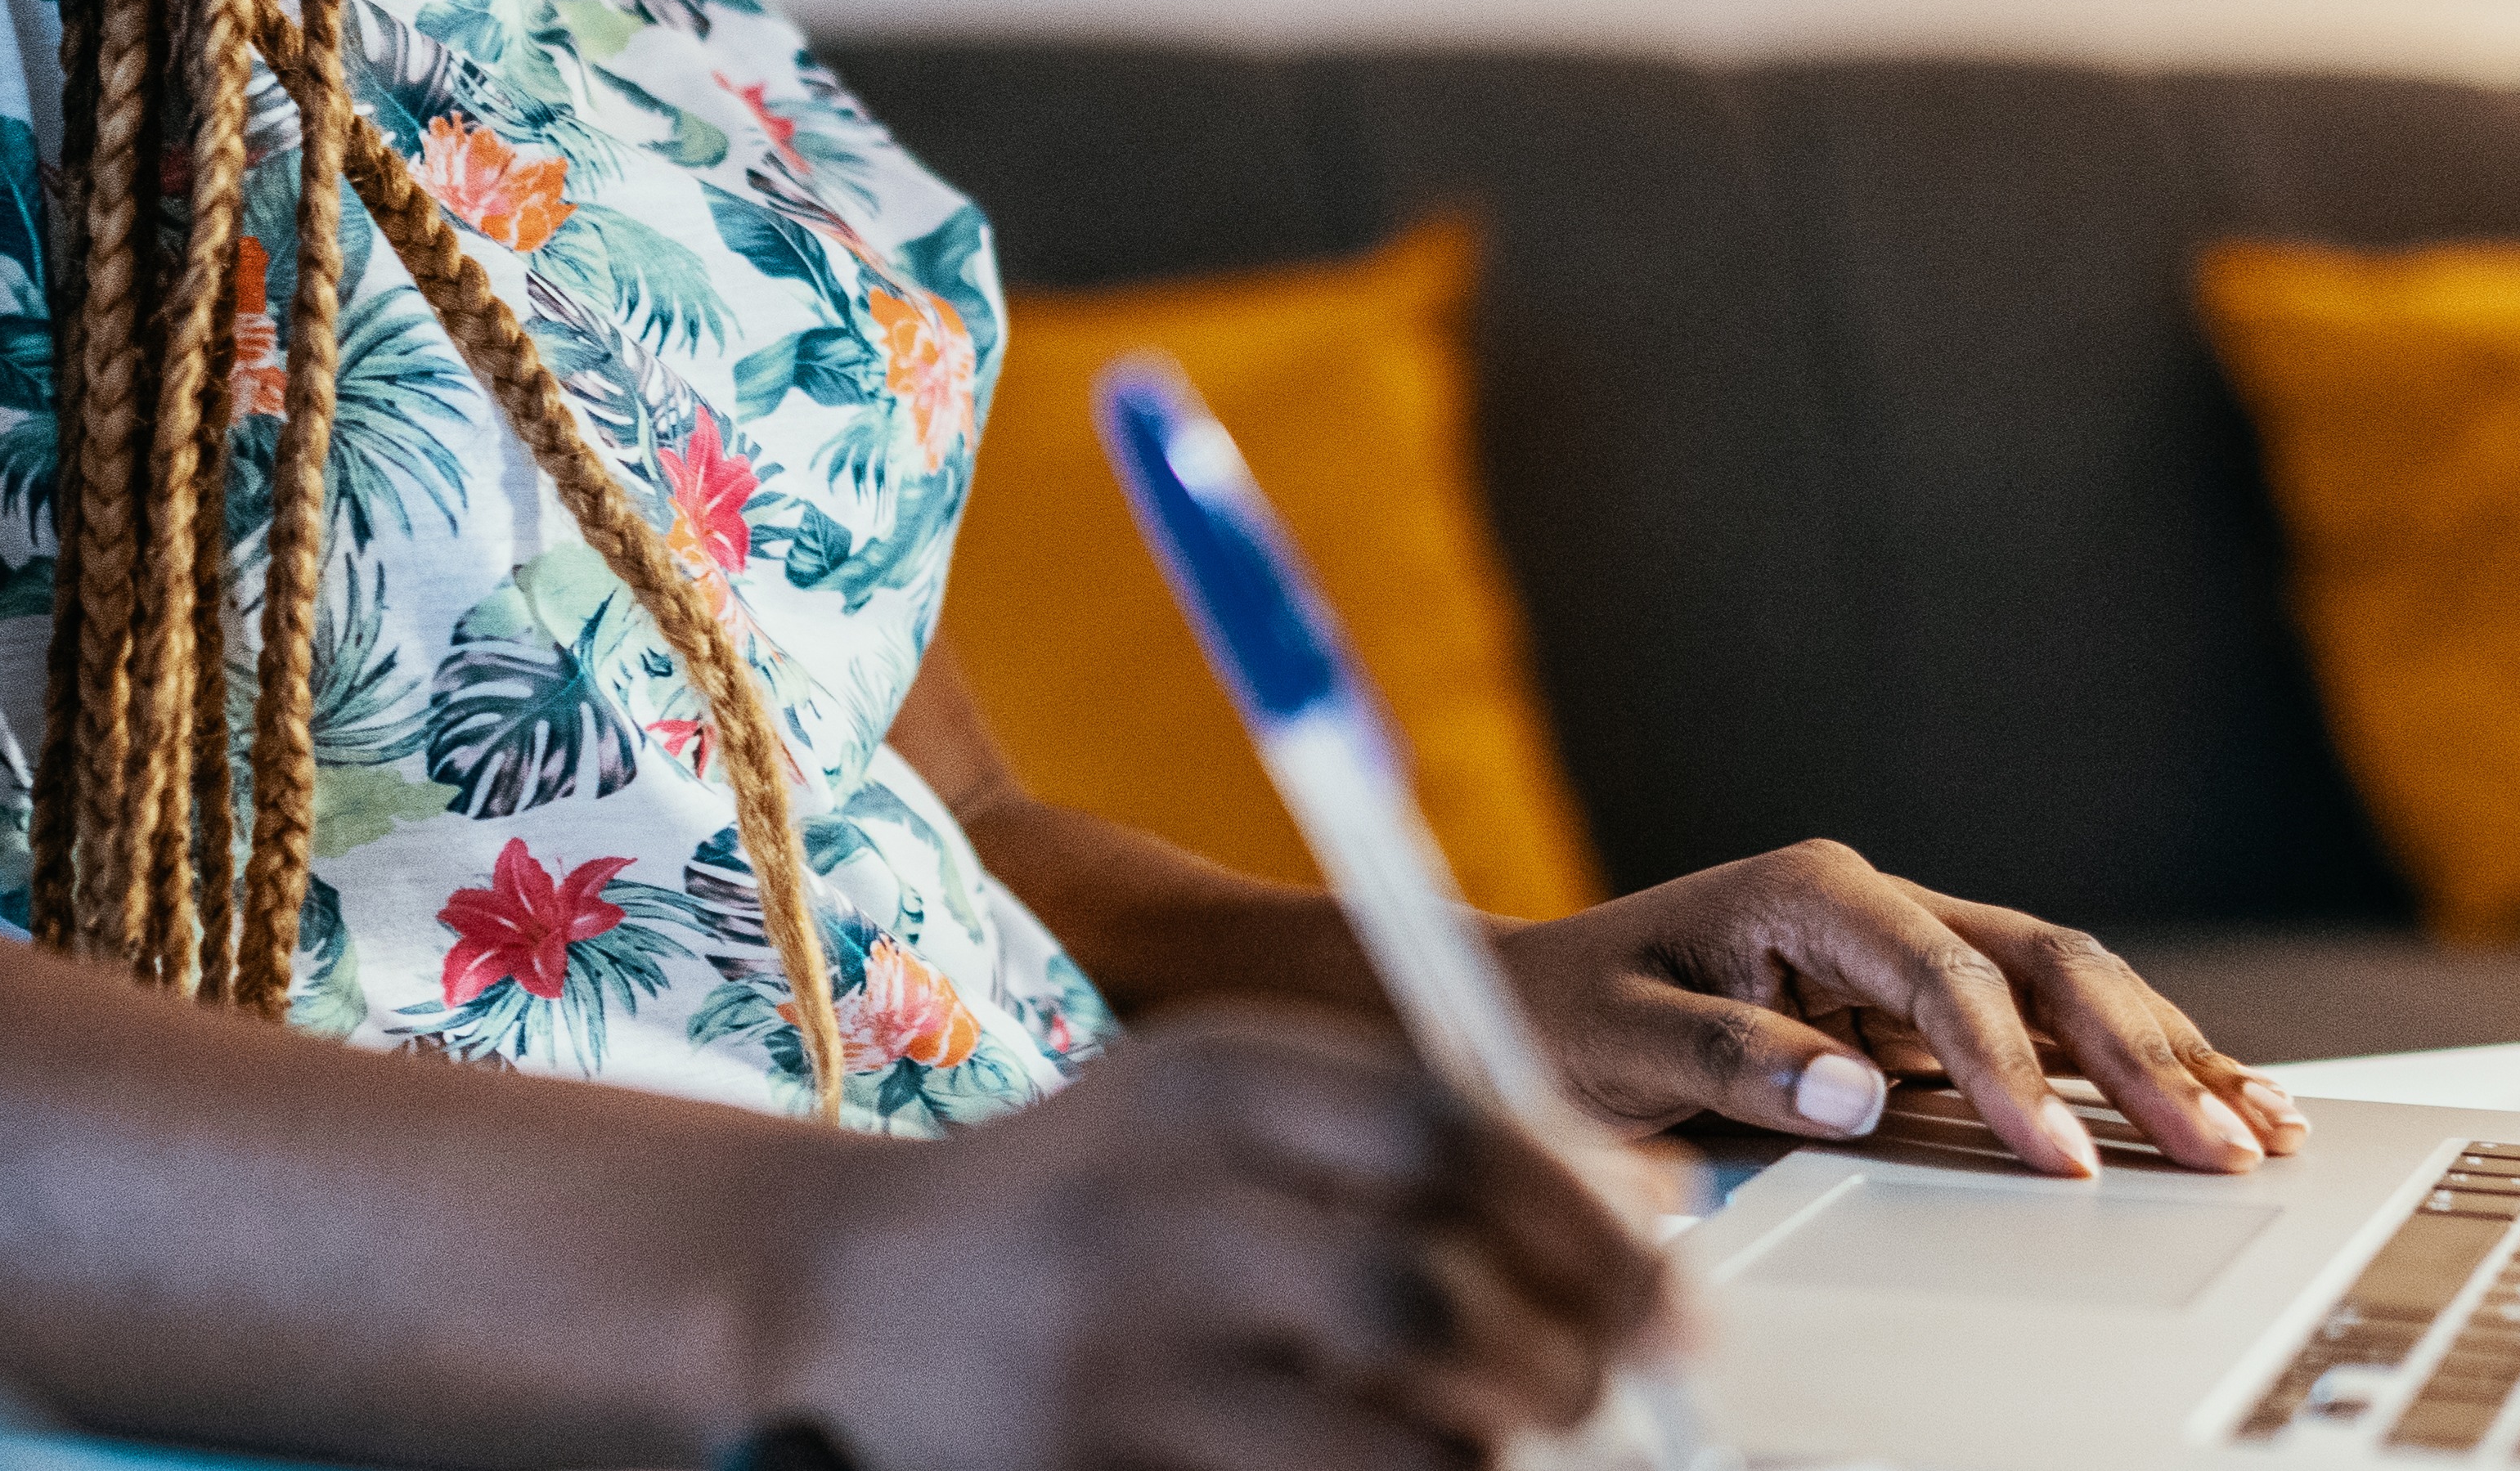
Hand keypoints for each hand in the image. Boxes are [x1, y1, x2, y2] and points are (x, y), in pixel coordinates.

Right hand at [747, 1007, 1672, 1470]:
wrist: (849, 1292)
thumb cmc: (1096, 1195)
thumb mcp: (1227, 1106)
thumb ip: (1417, 1133)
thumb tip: (1656, 1216)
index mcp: (1201, 1087)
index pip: (1444, 1137)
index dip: (1587, 1222)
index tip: (1670, 1289)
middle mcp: (1151, 1216)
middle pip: (1423, 1303)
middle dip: (1557, 1361)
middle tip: (1602, 1386)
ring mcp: (1115, 1368)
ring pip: (1387, 1445)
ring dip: (1484, 1452)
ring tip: (1500, 1436)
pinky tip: (1407, 1469)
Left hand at [1500, 840, 2308, 1177]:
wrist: (1533, 1002)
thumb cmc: (1565, 1012)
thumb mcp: (1623, 1038)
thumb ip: (1735, 1062)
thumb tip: (1857, 1097)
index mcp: (1814, 892)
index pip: (1948, 974)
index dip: (2011, 1067)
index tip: (2056, 1155)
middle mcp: (1880, 909)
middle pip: (2044, 964)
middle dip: (2142, 1055)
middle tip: (2217, 1144)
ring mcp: (1913, 956)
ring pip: (2072, 991)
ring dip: (2168, 1056)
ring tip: (2259, 1123)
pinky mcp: (1925, 1011)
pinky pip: (2049, 1032)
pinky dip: (2132, 1069)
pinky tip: (2204, 1102)